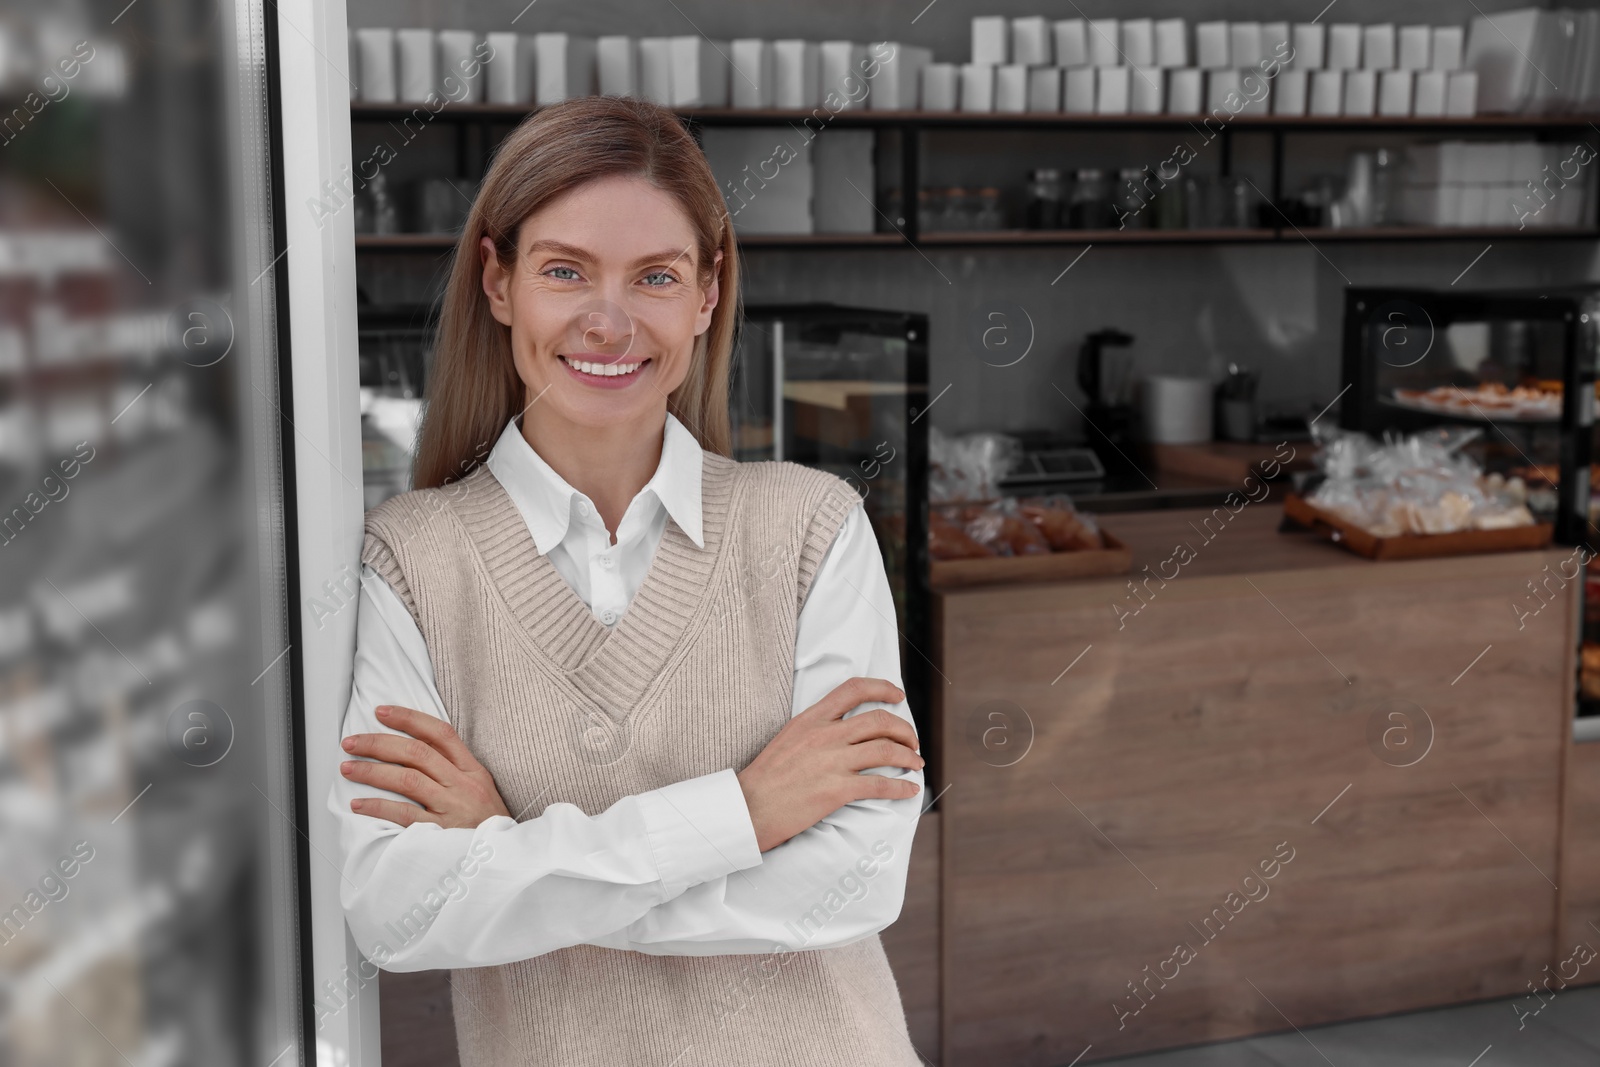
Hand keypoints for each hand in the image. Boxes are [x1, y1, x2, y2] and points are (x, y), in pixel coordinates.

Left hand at [340, 705, 511, 828]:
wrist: (506, 859)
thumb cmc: (488, 825)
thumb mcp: (481, 790)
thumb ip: (454, 770)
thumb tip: (413, 752)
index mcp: (473, 770)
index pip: (440, 733)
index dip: (409, 719)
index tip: (381, 712)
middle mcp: (463, 785)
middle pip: (417, 753)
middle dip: (379, 743)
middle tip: (352, 743)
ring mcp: (452, 808)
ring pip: (407, 779)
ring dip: (372, 771)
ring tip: (348, 768)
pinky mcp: (441, 834)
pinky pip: (406, 815)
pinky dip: (380, 807)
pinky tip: (359, 804)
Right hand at [737, 677, 922, 851]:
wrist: (748, 808)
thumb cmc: (766, 778)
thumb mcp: (788, 738)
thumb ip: (816, 729)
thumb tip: (844, 731)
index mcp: (811, 718)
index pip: (853, 689)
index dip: (882, 688)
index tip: (897, 695)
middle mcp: (825, 735)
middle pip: (880, 720)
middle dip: (905, 730)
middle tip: (912, 741)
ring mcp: (832, 762)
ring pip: (886, 750)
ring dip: (909, 757)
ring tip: (916, 763)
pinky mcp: (837, 790)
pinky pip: (881, 784)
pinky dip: (902, 787)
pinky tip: (909, 789)